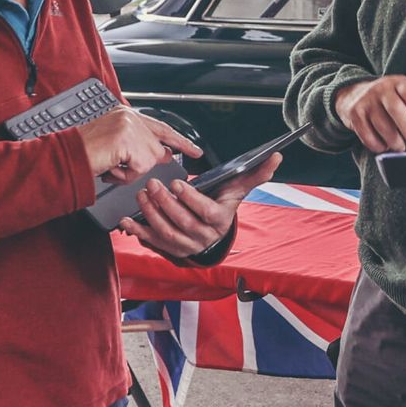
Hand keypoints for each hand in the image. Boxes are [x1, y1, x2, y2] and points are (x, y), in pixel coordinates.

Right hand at [80, 107, 200, 184]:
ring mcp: (129, 127)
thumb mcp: (114, 147)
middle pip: (156, 147)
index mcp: (125, 116)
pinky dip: (125, 175)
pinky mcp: (127, 140)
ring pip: (149, 159)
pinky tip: (110, 169)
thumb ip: (138, 146)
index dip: (179, 140)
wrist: (63, 156)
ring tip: (110, 167)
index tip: (195, 149)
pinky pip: (140, 168)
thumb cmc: (81, 154)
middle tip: (123, 165)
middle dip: (146, 162)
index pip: (160, 127)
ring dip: (130, 172)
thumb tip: (164, 155)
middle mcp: (129, 117)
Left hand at [118, 153, 283, 262]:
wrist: (214, 232)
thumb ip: (256, 174)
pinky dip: (138, 231)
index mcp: (219, 221)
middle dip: (164, 202)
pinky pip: (152, 242)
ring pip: (165, 232)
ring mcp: (185, 245)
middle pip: (181, 222)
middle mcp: (203, 237)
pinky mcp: (170, 249)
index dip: (189, 198)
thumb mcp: (239, 189)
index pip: (204, 211)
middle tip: (152, 184)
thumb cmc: (223, 204)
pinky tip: (127, 219)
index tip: (177, 182)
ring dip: (151, 214)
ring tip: (142, 195)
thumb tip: (277, 156)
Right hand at [334, 75, 405, 153]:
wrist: (355, 94)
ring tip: (400, 147)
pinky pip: (367, 134)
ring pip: (382, 125)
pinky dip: (377, 145)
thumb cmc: (387, 100)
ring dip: (394, 141)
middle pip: (396, 110)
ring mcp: (366, 100)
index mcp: (398, 82)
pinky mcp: (354, 113)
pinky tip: (384, 147)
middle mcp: (381, 88)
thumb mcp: (402, 95)